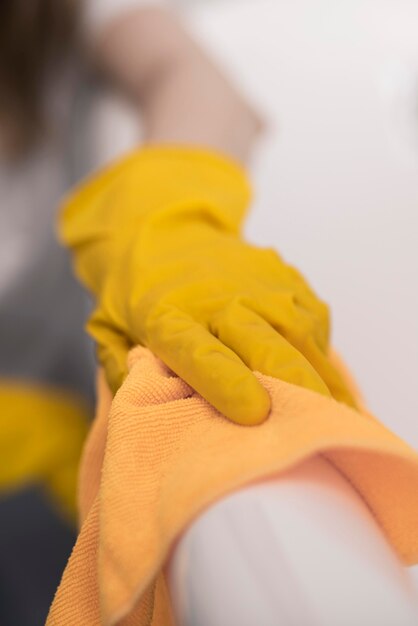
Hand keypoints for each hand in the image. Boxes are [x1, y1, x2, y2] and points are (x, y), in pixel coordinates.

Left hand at [61, 147, 355, 424]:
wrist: (161, 226)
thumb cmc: (134, 291)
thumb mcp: (107, 328)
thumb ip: (121, 370)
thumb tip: (144, 409)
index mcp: (169, 317)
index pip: (202, 355)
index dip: (230, 386)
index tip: (255, 415)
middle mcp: (218, 298)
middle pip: (265, 345)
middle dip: (295, 388)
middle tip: (315, 427)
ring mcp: (256, 283)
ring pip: (300, 333)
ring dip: (319, 377)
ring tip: (331, 414)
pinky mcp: (283, 275)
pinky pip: (313, 318)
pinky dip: (320, 351)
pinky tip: (317, 374)